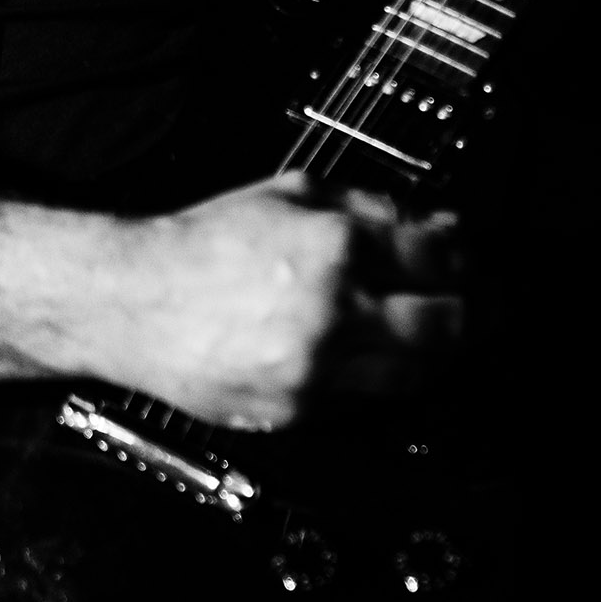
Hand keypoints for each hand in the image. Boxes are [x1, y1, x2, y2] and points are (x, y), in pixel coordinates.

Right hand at [114, 173, 463, 430]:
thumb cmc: (200, 246)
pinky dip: (370, 378)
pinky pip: (360, 399)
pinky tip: (364, 357)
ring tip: (426, 337)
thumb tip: (413, 219)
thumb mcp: (286, 193)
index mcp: (335, 245)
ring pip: (412, 372)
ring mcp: (316, 365)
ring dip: (430, 354)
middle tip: (464, 304)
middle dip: (465, 311)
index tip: (459, 253)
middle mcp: (334, 308)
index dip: (458, 253)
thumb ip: (358, 204)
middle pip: (443, 323)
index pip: (436, 255)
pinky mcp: (296, 408)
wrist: (135, 301)